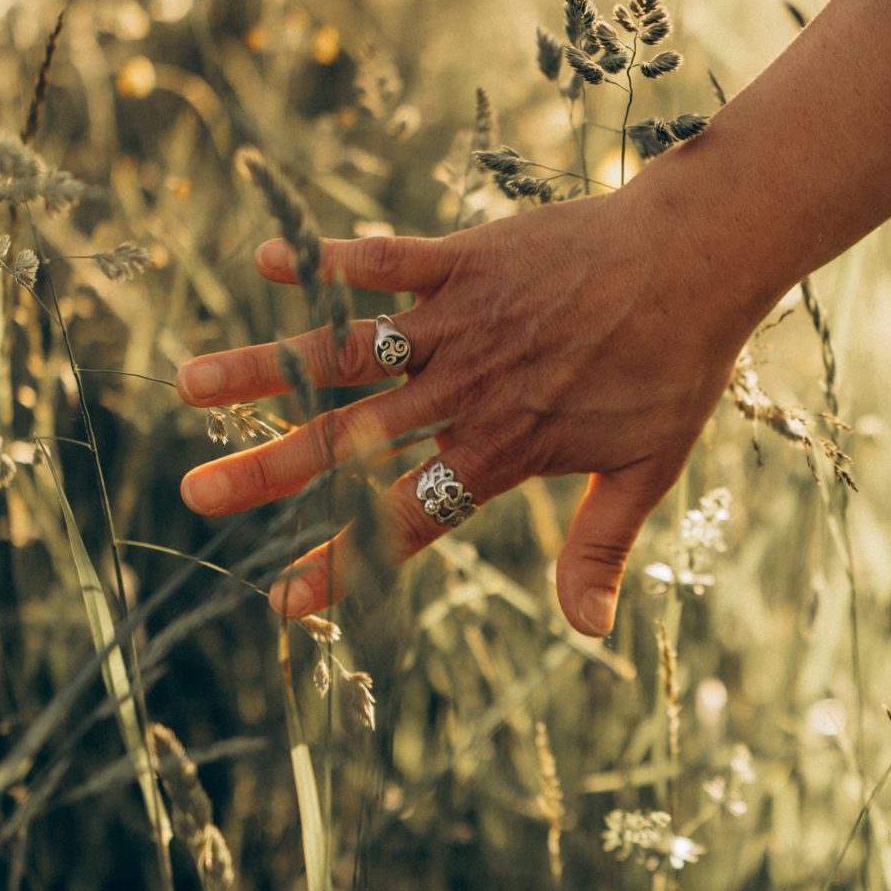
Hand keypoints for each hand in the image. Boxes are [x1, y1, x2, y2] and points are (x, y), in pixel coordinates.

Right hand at [174, 176, 767, 634]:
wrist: (701, 259)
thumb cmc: (677, 364)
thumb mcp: (648, 467)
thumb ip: (600, 545)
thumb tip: (587, 631)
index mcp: (503, 448)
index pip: (408, 518)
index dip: (346, 562)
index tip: (284, 603)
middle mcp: (467, 390)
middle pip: (351, 440)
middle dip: (269, 471)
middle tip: (196, 497)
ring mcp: (459, 322)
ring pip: (346, 352)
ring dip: (267, 368)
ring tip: (190, 384)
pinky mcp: (465, 260)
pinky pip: (383, 261)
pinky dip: (328, 259)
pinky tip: (270, 262)